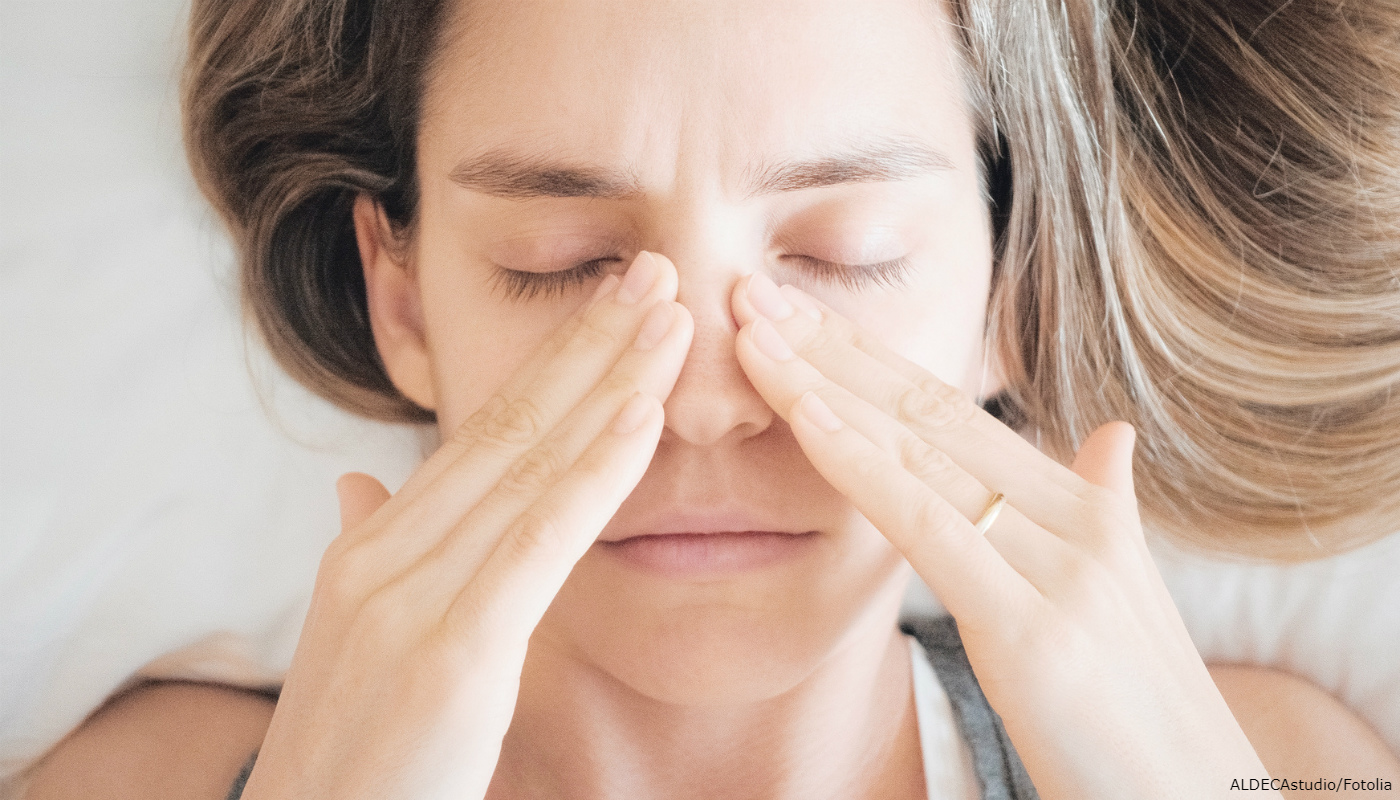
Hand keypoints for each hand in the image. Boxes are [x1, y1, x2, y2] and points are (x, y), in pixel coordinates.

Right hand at [242, 252, 692, 799]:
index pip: (478, 435)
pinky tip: (643, 419)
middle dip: (589, 345)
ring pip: (526, 465)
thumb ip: (367, 552)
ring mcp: (410, 596)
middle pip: (505, 427)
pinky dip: (594, 473)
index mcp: (375, 548)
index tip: (612, 308)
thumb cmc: (353, 754)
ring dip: (608, 384)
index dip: (551, 366)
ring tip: (670, 319)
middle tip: (657, 272)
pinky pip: (536, 543)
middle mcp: (386, 554)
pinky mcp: (449, 651)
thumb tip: (359, 486)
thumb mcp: (353, 641)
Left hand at [732, 273, 1279, 799]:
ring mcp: (1060, 570)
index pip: (955, 413)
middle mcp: (1076, 520)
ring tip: (750, 332)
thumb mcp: (1123, 597)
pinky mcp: (1037, 633)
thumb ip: (1106, 508)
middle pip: (927, 412)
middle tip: (750, 292)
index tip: (801, 316)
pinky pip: (926, 526)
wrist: (1206, 798)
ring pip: (916, 451)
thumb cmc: (1145, 711)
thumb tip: (1109, 438)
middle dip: (832, 348)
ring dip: (821, 385)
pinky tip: (801, 416)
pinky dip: (857, 464)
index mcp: (1087, 509)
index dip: (872, 359)